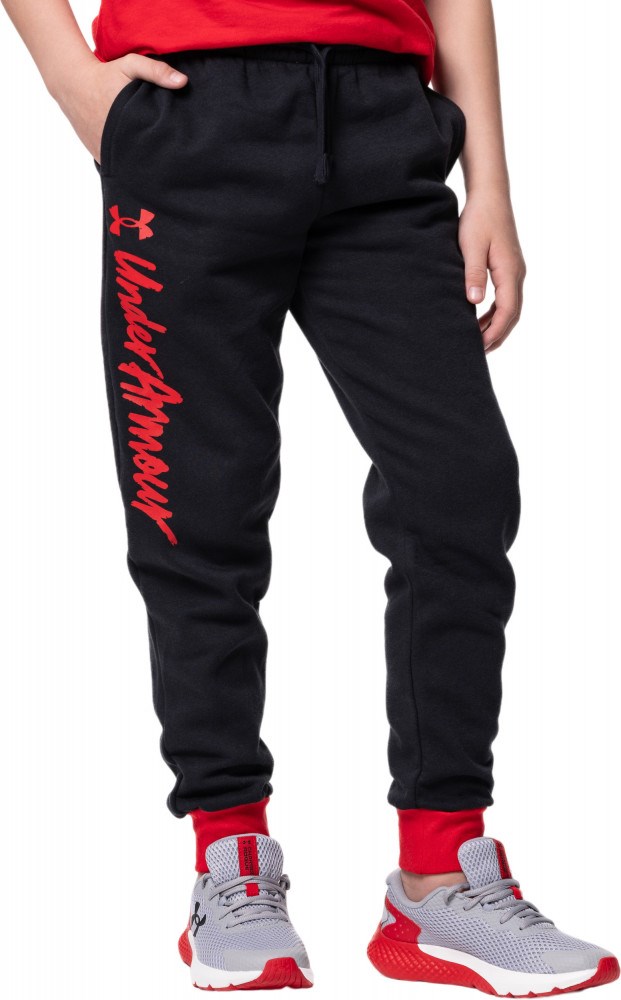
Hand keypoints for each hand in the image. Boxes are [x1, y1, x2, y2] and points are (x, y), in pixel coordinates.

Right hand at [52, 53, 187, 162]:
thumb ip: (157, 71)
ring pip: (131, 167)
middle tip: (172, 158)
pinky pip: (119, 168)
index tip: (179, 146)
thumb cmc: (105, 74)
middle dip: (158, 158)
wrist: (73, 84)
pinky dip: (128, 166)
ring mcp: (106, 153)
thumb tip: (183, 82)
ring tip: (157, 162)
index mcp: (128, 122)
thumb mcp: (131, 65)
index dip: (168, 146)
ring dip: (142, 165)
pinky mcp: (100, 157)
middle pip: (145, 160)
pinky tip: (138, 162)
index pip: (155, 144)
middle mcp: (115, 142)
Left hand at [459, 191, 525, 351]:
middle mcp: (517, 274)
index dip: (493, 332)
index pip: (506, 312)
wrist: (490, 195)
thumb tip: (474, 302)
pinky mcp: (509, 268)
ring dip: (497, 326)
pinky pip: (507, 298)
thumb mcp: (471, 246)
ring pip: (511, 308)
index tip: (478, 347)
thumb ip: (473, 274)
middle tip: (478, 353)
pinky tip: (481, 319)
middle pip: (512, 315)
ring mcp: (515, 271)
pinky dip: (496, 313)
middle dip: (497, 336)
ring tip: (479, 341)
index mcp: (509, 271)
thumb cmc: (478, 218)